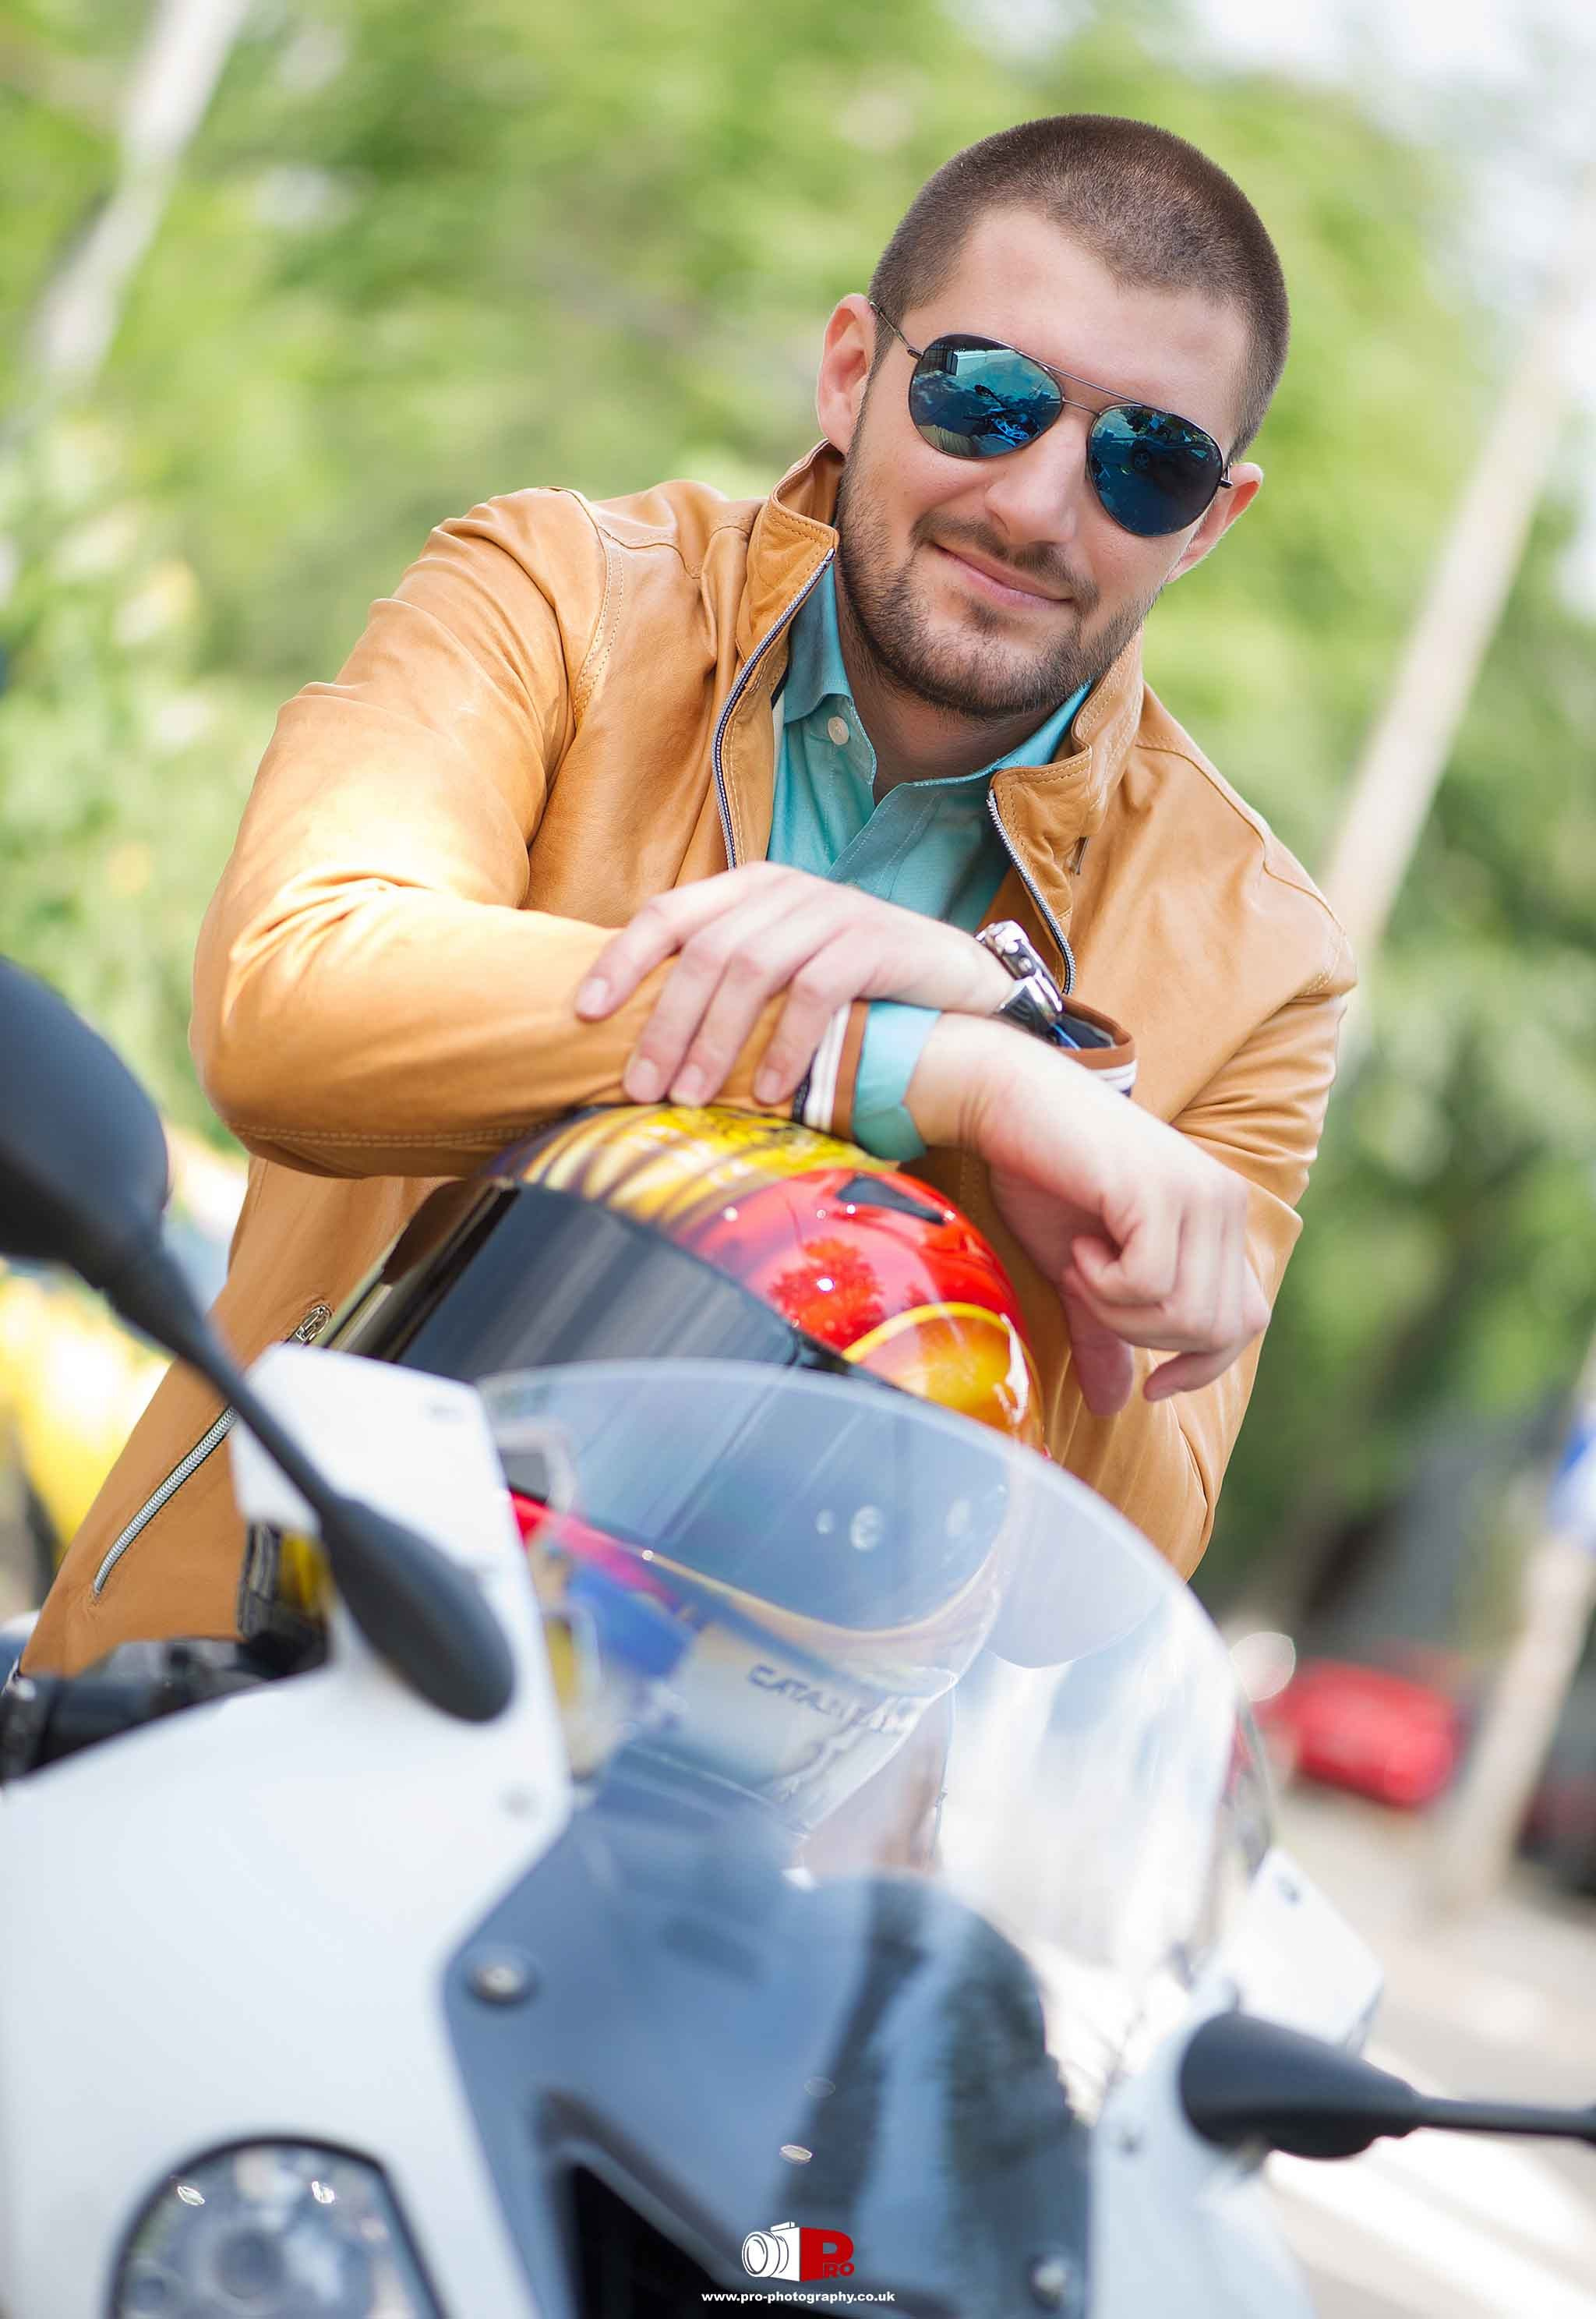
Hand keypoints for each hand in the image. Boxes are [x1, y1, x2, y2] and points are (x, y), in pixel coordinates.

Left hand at [573, 864, 1012, 1107]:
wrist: (957, 985)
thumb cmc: (856, 989)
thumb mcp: (785, 970)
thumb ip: (728, 981)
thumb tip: (647, 1040)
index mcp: (751, 889)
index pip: (668, 912)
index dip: (621, 960)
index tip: (584, 1013)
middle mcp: (786, 889)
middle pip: (704, 952)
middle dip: (665, 1024)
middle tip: (640, 1087)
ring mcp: (832, 910)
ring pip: (751, 970)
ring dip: (715, 1040)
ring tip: (691, 1095)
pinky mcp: (874, 943)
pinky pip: (814, 992)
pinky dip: (785, 1046)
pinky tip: (769, 1092)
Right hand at [907, 1016, 1269, 1414]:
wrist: (1004, 1100)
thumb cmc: (1041, 1177)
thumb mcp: (1082, 1271)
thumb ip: (1106, 1331)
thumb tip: (1111, 1407)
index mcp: (1219, 1218)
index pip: (1246, 1320)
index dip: (1204, 1365)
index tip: (1153, 1388)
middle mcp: (1224, 1203)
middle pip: (1217, 1330)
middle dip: (1144, 1337)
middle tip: (1091, 1292)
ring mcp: (1200, 1194)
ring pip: (1187, 1316)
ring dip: (1119, 1311)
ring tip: (1084, 1264)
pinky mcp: (1161, 1191)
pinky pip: (1150, 1285)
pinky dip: (1104, 1283)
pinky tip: (1082, 1244)